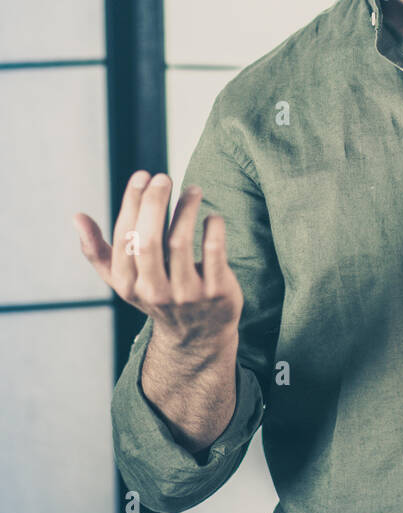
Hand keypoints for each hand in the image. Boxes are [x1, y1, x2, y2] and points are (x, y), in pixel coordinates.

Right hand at [73, 172, 242, 349]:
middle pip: (149, 240)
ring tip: (192, 189)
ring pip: (180, 243)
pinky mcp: (217, 292)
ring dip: (185, 209)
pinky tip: (212, 216)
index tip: (142, 176)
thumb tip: (76, 217)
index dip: (131, 203)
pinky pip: (215, 253)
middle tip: (163, 177)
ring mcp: (186, 294)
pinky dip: (213, 228)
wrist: (198, 336)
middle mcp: (154, 291)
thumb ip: (98, 251)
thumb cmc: (156, 294)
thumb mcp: (124, 280)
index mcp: (128, 284)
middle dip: (154, 203)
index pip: (125, 238)